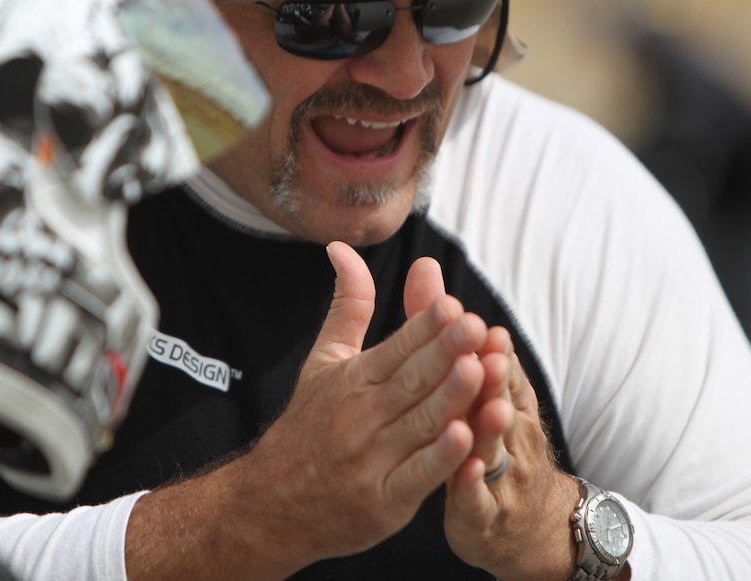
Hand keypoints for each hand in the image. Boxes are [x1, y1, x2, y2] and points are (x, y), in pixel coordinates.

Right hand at [244, 241, 490, 564]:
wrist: (271, 502)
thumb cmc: (308, 426)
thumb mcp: (324, 361)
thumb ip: (349, 306)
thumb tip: (343, 248)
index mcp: (352, 380)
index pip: (395, 348)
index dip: (425, 328)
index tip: (453, 305)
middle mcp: (362, 416)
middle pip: (411, 381)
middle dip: (445, 353)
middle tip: (476, 327)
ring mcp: (373, 460)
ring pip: (420, 423)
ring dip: (451, 398)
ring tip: (479, 370)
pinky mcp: (385, 500)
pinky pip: (418, 476)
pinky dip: (440, 458)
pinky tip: (465, 436)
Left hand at [440, 333, 579, 579]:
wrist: (518, 520)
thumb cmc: (482, 432)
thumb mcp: (469, 380)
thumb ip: (441, 327)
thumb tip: (422, 265)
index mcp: (500, 392)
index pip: (496, 364)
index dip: (489, 346)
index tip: (477, 322)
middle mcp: (506, 429)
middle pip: (499, 400)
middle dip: (494, 378)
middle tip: (488, 355)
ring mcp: (498, 473)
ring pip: (495, 446)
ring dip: (492, 427)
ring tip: (489, 408)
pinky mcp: (483, 512)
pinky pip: (478, 497)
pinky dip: (472, 483)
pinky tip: (463, 470)